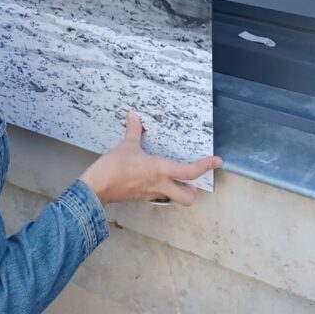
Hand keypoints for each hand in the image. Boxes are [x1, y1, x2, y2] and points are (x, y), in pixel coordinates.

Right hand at [79, 112, 221, 206]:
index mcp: (160, 169)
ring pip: (174, 198)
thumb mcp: (126, 146)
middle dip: (193, 189)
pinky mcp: (142, 198)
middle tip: (193, 178)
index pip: (189, 171)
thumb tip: (133, 117)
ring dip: (178, 190)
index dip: (205, 166)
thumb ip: (133, 131)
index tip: (217, 161)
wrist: (97, 188)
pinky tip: (155, 179)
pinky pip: (159, 196)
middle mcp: (160, 185)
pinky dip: (163, 189)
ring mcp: (151, 194)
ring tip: (176, 177)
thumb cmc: (113, 168)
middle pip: (187, 197)